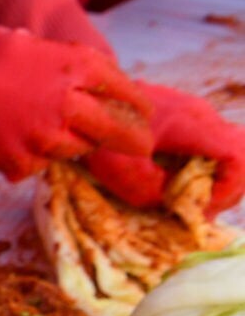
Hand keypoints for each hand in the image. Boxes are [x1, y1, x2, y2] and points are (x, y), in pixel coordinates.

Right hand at [0, 34, 152, 179]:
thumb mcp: (35, 46)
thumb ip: (65, 71)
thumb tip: (89, 94)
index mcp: (78, 66)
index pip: (126, 92)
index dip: (138, 108)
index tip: (143, 117)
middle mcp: (69, 103)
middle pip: (115, 131)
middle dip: (132, 141)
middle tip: (142, 148)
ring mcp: (44, 136)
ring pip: (73, 151)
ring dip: (65, 145)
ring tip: (36, 130)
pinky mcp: (18, 162)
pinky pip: (34, 166)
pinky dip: (25, 158)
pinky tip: (2, 138)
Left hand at [85, 83, 244, 211]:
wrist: (86, 101)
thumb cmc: (100, 133)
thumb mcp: (120, 170)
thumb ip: (153, 192)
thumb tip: (180, 208)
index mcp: (192, 123)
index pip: (237, 155)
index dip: (227, 188)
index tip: (200, 209)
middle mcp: (203, 117)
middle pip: (241, 156)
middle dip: (225, 191)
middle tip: (196, 214)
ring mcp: (198, 119)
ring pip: (230, 155)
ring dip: (216, 185)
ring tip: (188, 206)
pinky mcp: (189, 125)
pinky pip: (212, 152)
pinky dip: (203, 176)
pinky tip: (179, 191)